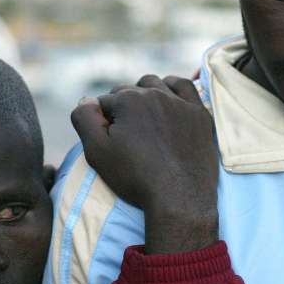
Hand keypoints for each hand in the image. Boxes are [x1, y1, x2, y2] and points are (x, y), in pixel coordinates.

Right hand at [71, 74, 218, 254]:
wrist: (179, 199)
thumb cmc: (135, 177)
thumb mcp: (97, 152)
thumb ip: (84, 119)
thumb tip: (86, 100)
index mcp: (127, 100)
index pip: (104, 102)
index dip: (101, 121)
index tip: (108, 140)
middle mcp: (155, 94)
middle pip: (128, 92)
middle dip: (121, 108)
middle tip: (124, 135)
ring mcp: (180, 102)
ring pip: (154, 85)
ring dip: (144, 94)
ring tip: (142, 117)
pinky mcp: (199, 114)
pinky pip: (185, 87)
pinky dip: (172, 88)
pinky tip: (168, 97)